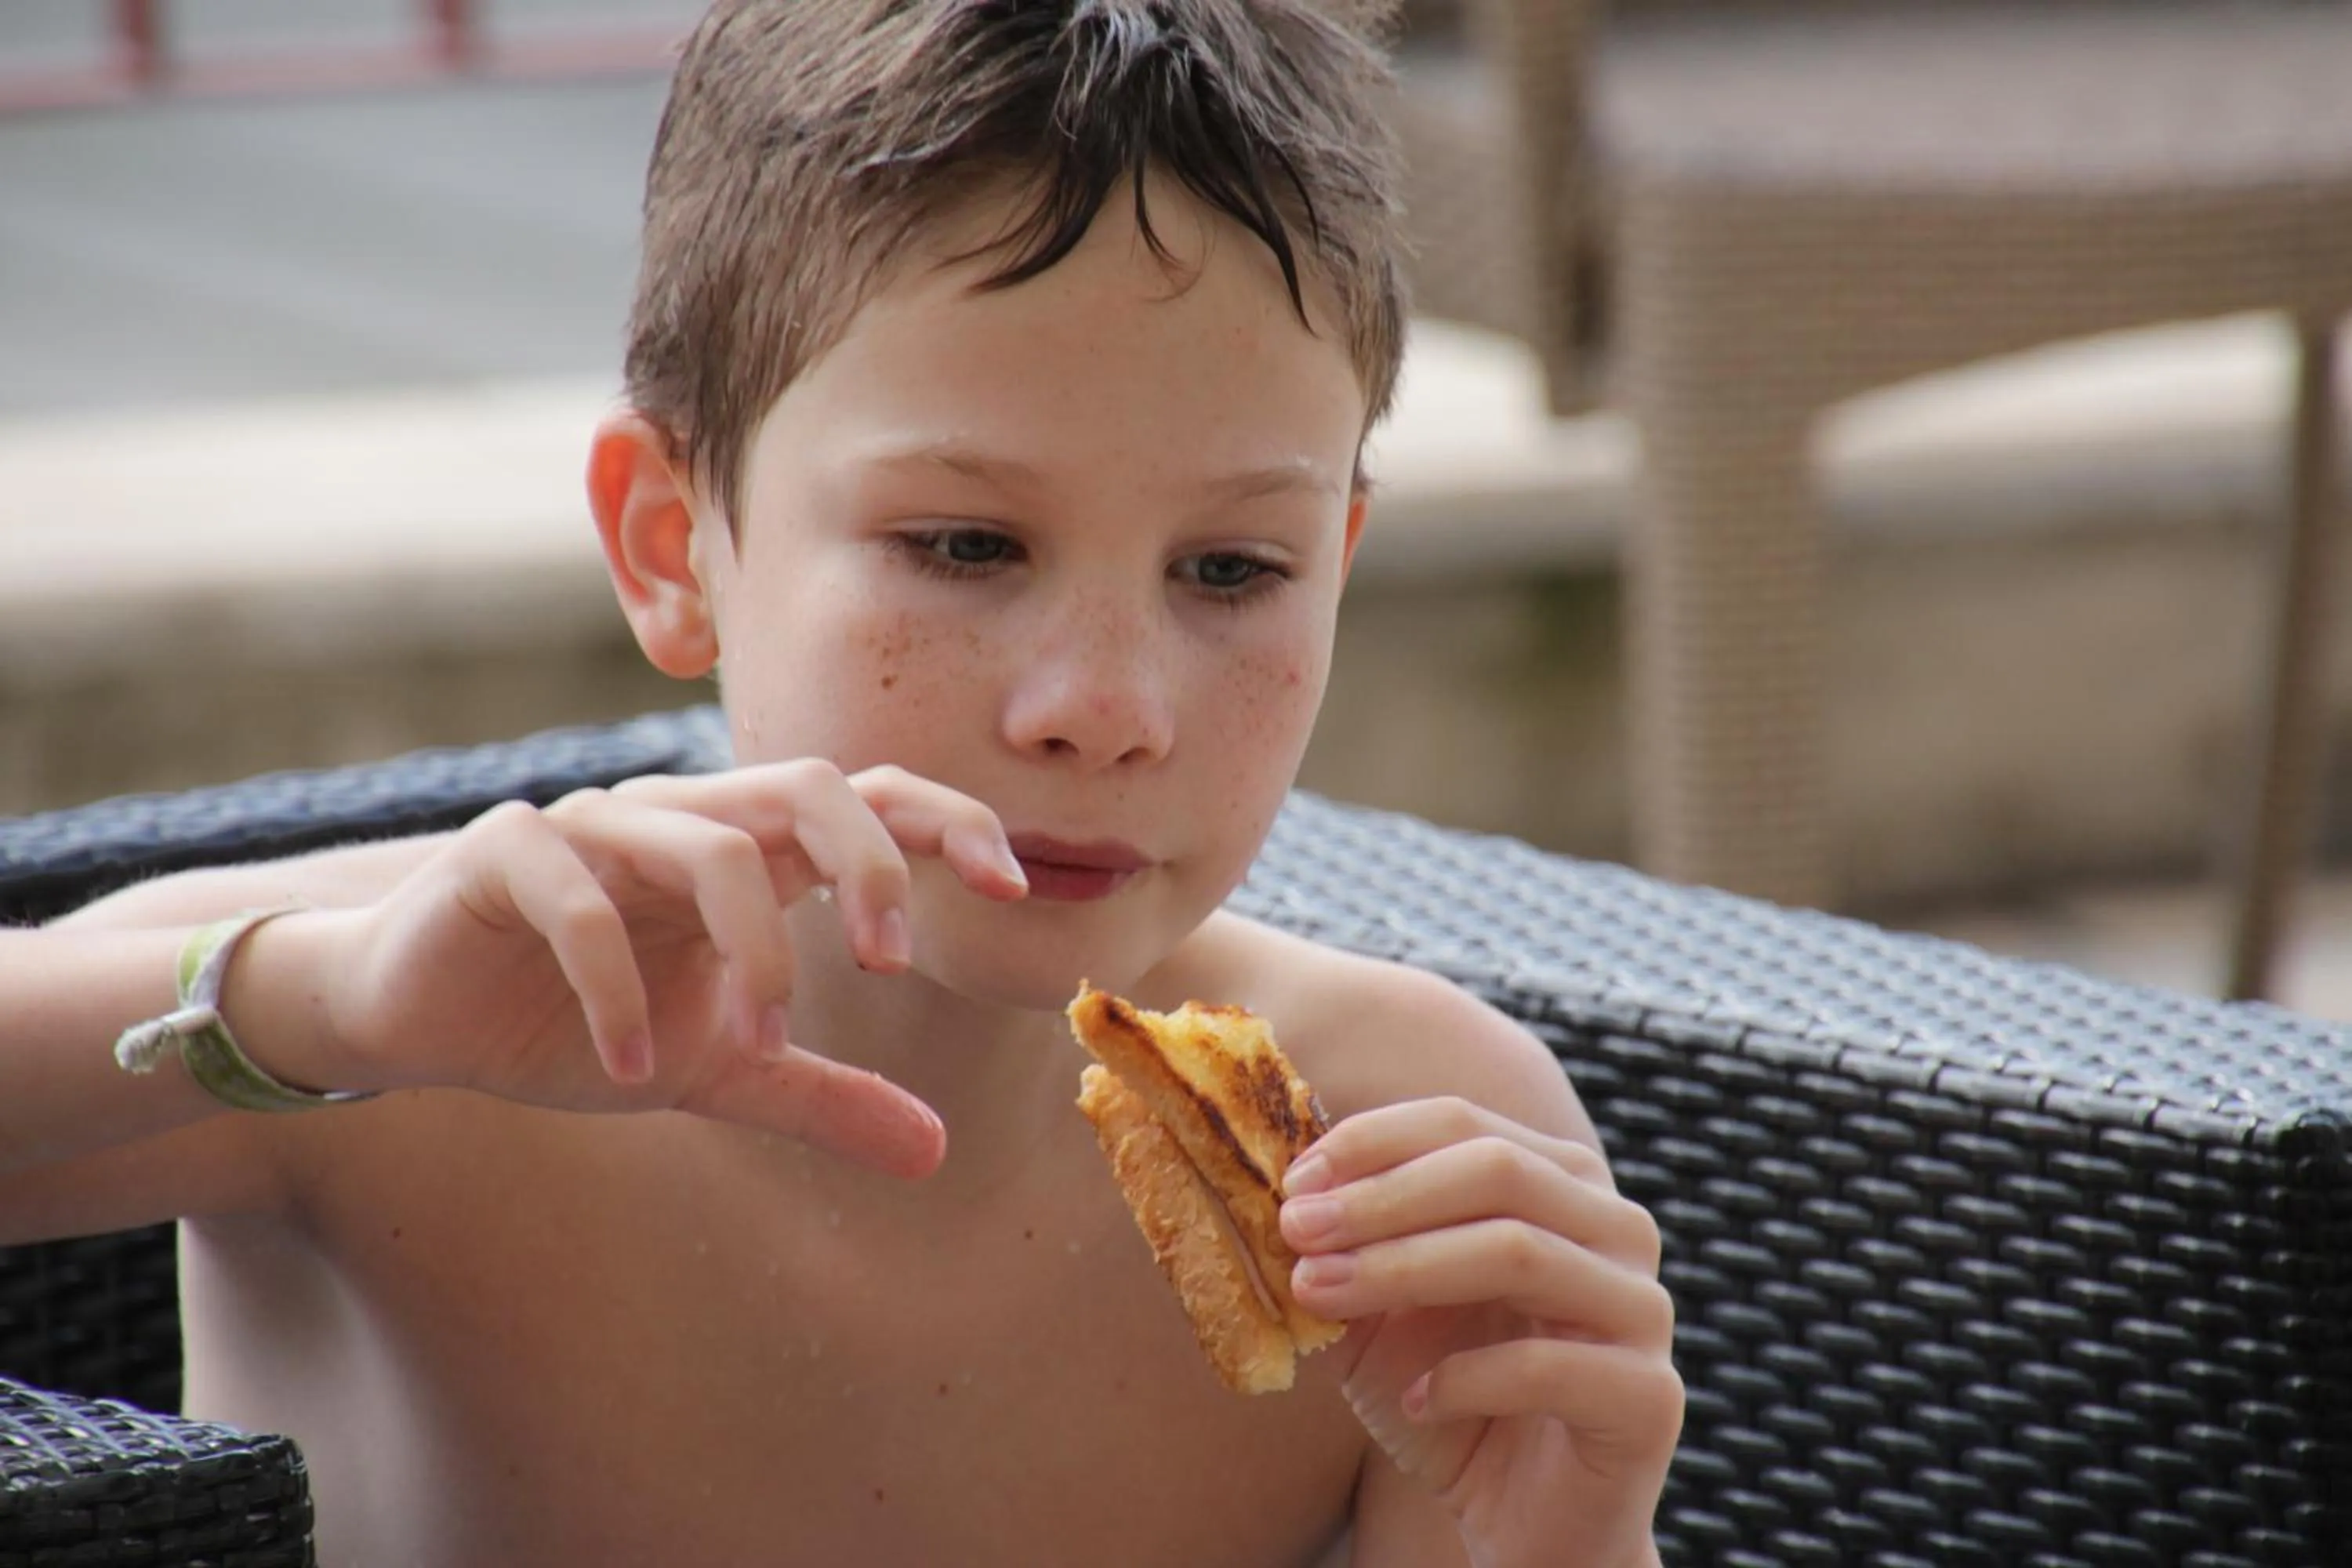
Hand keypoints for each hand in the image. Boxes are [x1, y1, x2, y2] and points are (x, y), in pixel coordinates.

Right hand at [302, 761, 1024, 1176]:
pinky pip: (575, 895)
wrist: (415, 1019)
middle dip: (867, 863)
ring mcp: (593, 827)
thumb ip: (820, 1095)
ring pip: (705, 841)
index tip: (1012, 887)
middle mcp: (682, 820)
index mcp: (746, 852)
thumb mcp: (716, 1067)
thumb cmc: (577, 1020)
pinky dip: (616, 982)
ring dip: (750, 942)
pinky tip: (632, 1062)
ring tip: (759, 1036)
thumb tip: (937, 1150)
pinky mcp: (504, 853)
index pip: (866, 802)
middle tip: (889, 962)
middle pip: (806, 787)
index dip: (945, 824)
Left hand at [1280, 1098, 1681, 1567]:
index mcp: (1561, 1183)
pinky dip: (1462, 1377)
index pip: (1465, 1124)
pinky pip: (1546, 1368)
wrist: (1527, 1526)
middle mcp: (1616, 1229)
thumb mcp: (1383, 1310)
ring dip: (1403, 1268)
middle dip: (1382, 1197)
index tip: (1292, 1183)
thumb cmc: (1451, 1398)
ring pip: (1520, 1252)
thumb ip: (1349, 1246)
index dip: (1373, 1142)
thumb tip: (1286, 1185)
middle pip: (1498, 1171)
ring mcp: (1642, 1310)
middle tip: (1296, 1230)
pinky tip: (1411, 1399)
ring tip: (1321, 1294)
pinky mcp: (1648, 1399)